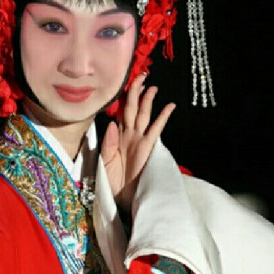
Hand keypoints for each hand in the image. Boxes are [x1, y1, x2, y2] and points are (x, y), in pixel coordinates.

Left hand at [100, 74, 175, 214]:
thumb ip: (107, 143)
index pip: (120, 112)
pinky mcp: (148, 147)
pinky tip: (169, 106)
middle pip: (132, 108)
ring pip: (143, 114)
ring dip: (147, 99)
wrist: (123, 198)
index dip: (122, 98)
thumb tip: (112, 123)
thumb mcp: (104, 162)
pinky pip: (156, 128)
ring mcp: (139, 140)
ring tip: (152, 86)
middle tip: (141, 75)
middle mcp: (128, 135)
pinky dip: (162, 116)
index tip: (124, 82)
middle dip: (135, 91)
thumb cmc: (113, 182)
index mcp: (116, 137)